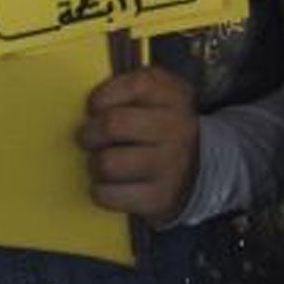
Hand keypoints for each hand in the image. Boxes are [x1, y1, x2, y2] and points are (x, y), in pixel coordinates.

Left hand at [77, 66, 198, 225]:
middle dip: (89, 132)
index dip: (104, 95)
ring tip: (101, 161)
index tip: (95, 106)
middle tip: (88, 138)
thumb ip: (127, 88)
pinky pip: (109, 194)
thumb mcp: (156, 97)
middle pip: (113, 124)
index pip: (136, 85)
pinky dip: (101, 190)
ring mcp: (170, 165)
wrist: (198, 169)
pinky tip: (110, 184)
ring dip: (94, 164)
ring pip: (107, 163)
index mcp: (175, 95)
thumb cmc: (160, 127)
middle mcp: (177, 128)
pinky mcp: (159, 197)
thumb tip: (85, 101)